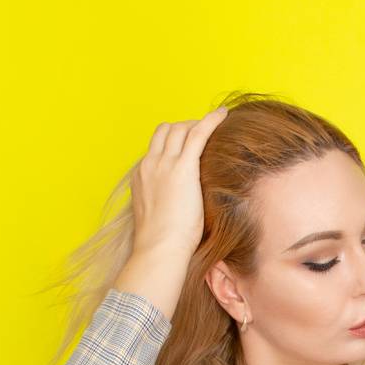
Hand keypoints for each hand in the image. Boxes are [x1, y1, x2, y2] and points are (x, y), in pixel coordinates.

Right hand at [129, 106, 227, 258]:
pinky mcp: (183, 167)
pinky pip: (198, 132)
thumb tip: (178, 209)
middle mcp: (149, 164)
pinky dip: (211, 120)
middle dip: (184, 128)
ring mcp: (164, 163)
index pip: (156, 147)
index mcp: (141, 176)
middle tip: (204, 135)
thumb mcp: (157, 218)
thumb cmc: (161, 244)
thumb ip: (164, 205)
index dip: (173, 142)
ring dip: (197, 124)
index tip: (188, 146)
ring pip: (180, 128)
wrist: (159, 249)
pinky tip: (224, 115)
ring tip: (216, 124)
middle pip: (166, 131)